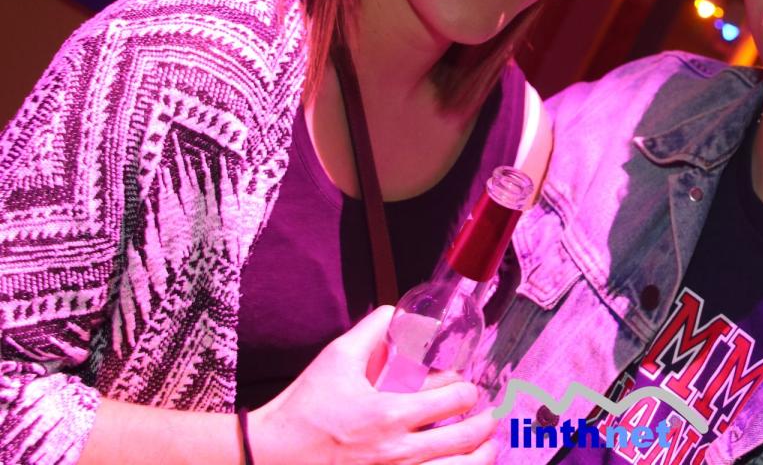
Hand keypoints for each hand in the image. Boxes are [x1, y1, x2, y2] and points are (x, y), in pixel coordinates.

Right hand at [250, 306, 497, 464]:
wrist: (274, 455)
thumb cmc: (304, 410)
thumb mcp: (336, 358)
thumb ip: (370, 330)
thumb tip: (392, 313)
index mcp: (390, 415)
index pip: (454, 400)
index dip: (467, 390)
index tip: (465, 388)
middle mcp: (398, 453)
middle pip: (465, 440)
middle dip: (484, 424)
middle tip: (488, 417)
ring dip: (480, 457)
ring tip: (487, 447)